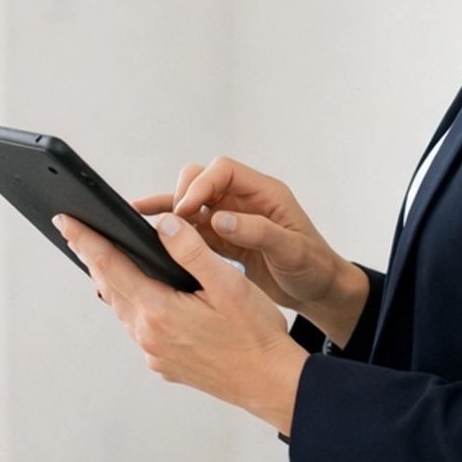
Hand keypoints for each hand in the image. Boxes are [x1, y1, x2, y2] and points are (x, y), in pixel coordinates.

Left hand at [54, 209, 306, 433]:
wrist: (272, 384)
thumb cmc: (257, 336)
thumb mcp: (228, 284)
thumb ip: (192, 251)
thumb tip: (163, 224)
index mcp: (159, 311)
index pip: (111, 266)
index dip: (85, 240)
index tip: (66, 221)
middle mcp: (149, 336)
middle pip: (110, 288)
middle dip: (94, 258)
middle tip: (79, 233)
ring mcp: (155, 354)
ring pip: (124, 310)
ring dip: (114, 283)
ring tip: (107, 259)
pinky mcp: (166, 364)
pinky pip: (140, 330)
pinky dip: (135, 306)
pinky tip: (146, 296)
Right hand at [132, 157, 369, 349]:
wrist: (319, 291)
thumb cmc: (314, 268)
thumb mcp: (292, 251)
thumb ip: (258, 232)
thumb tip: (220, 219)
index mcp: (265, 193)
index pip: (223, 170)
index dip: (200, 185)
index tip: (185, 210)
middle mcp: (245, 200)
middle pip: (202, 179)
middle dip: (182, 195)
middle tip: (171, 223)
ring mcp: (232, 217)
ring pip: (192, 201)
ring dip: (171, 210)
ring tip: (142, 218)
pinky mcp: (223, 237)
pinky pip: (193, 226)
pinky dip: (173, 228)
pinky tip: (149, 228)